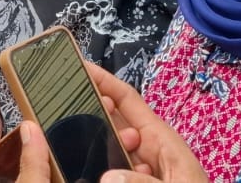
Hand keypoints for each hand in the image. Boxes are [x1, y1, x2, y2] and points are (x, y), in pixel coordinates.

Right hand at [85, 62, 209, 182]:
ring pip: (107, 151)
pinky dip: (101, 173)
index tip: (80, 68)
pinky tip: (96, 176)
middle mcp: (147, 153)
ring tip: (90, 154)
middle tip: (78, 121)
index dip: (104, 82)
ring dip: (97, 151)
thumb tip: (110, 177)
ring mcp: (138, 172)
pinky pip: (111, 173)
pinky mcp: (132, 182)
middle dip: (94, 120)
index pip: (129, 101)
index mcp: (162, 141)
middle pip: (112, 125)